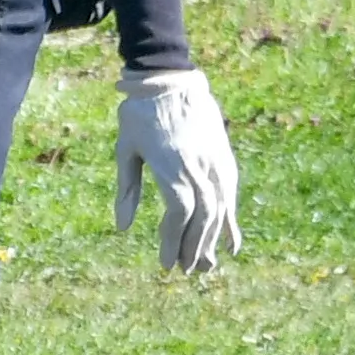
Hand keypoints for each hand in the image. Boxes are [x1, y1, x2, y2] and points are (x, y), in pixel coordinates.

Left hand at [114, 68, 241, 273]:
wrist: (171, 81)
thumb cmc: (140, 116)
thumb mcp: (125, 150)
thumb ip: (127, 189)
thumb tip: (123, 228)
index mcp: (172, 168)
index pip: (178, 214)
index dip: (173, 242)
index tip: (166, 264)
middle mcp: (199, 169)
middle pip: (201, 218)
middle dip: (193, 248)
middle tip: (185, 272)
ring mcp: (216, 165)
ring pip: (219, 211)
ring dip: (212, 241)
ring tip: (205, 266)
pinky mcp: (224, 161)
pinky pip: (231, 197)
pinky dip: (231, 222)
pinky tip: (232, 245)